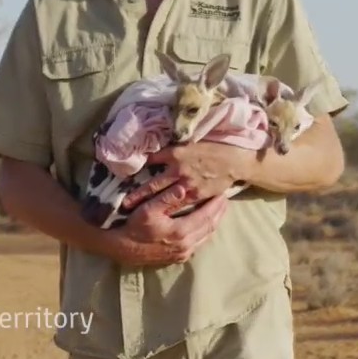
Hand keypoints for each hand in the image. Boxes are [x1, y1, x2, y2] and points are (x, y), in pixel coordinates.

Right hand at [104, 184, 228, 266]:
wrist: (123, 249)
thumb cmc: (134, 227)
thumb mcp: (147, 209)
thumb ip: (166, 198)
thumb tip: (183, 188)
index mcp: (181, 231)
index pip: (206, 215)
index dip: (216, 204)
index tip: (223, 192)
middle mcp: (187, 244)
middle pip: (210, 226)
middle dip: (219, 212)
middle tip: (226, 199)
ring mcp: (184, 253)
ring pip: (207, 236)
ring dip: (214, 222)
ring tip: (220, 210)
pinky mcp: (180, 257)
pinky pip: (199, 243)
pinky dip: (206, 231)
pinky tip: (206, 224)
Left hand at [122, 142, 254, 210]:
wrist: (233, 159)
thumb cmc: (212, 148)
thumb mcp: (189, 143)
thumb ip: (173, 150)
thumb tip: (156, 153)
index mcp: (176, 154)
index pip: (151, 160)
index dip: (139, 166)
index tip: (124, 173)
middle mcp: (178, 170)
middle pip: (152, 184)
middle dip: (137, 194)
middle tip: (123, 202)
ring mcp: (186, 184)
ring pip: (163, 197)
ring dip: (148, 203)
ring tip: (133, 211)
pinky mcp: (196, 194)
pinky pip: (179, 204)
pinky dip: (168, 209)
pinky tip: (159, 215)